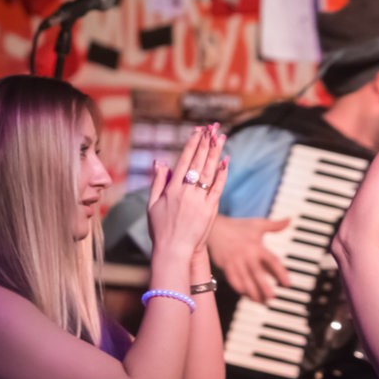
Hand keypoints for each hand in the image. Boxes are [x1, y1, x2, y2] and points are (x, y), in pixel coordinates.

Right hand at [147, 124, 228, 255]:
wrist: (174, 251)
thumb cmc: (160, 229)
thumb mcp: (152, 204)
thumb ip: (157, 182)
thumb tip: (160, 161)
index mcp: (171, 189)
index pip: (184, 160)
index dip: (192, 144)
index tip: (197, 131)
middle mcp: (186, 192)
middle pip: (198, 162)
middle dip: (206, 143)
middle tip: (212, 128)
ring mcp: (199, 200)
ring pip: (209, 171)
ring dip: (216, 153)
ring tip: (221, 137)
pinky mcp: (210, 209)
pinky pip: (218, 188)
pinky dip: (222, 174)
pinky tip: (226, 161)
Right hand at [207, 215, 290, 302]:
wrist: (214, 227)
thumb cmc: (239, 227)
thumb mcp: (257, 224)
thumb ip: (274, 225)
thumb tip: (289, 220)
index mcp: (257, 246)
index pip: (271, 261)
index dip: (280, 273)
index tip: (288, 284)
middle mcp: (246, 255)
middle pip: (257, 273)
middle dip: (264, 287)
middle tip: (273, 297)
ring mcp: (235, 262)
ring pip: (245, 281)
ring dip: (253, 293)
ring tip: (263, 301)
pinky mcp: (225, 266)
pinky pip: (233, 281)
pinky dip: (241, 290)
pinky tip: (248, 296)